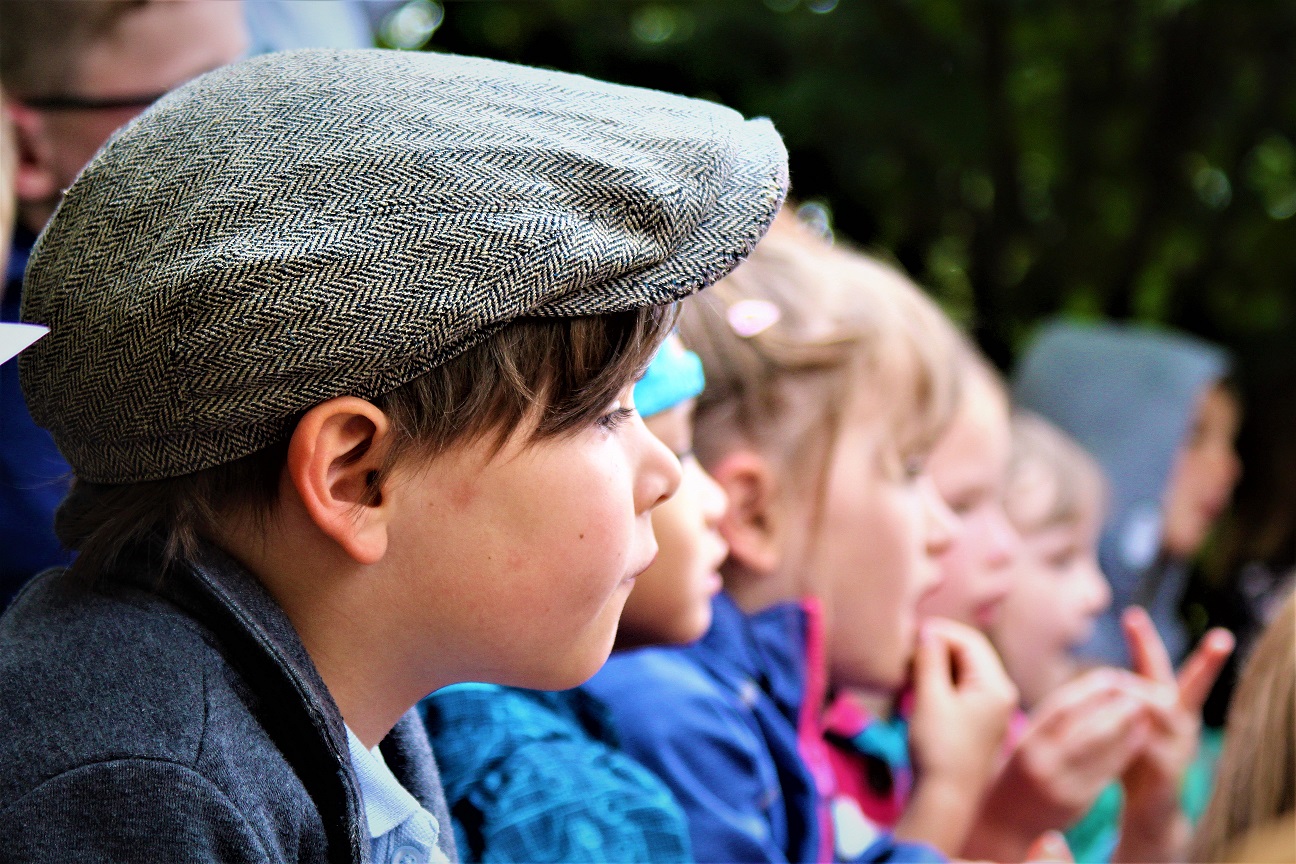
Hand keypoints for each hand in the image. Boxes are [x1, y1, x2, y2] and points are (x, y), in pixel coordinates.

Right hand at [908, 618, 1018, 791]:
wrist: (945, 798)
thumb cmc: (938, 748)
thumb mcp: (930, 698)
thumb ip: (930, 660)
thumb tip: (927, 631)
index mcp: (995, 686)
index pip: (969, 640)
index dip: (938, 632)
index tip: (908, 636)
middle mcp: (1000, 694)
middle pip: (969, 653)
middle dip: (936, 648)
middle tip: (905, 653)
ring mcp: (991, 709)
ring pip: (963, 671)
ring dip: (936, 665)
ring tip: (907, 671)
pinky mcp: (979, 721)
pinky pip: (961, 689)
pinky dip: (940, 683)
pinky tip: (917, 689)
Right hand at [961, 667, 1156, 860]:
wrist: (1001, 828)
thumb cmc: (1013, 781)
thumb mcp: (1019, 748)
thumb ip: (1046, 725)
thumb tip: (1085, 693)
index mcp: (1024, 743)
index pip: (1060, 707)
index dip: (1090, 689)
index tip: (1113, 677)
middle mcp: (1039, 762)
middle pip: (1083, 725)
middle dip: (1114, 704)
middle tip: (1137, 690)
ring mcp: (1059, 784)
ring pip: (1099, 748)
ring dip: (1126, 725)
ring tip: (1144, 709)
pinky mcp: (1076, 803)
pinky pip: (1107, 772)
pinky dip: (1126, 751)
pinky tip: (1139, 738)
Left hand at [1112, 607, 1233, 862]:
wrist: (1147, 811)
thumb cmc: (1134, 761)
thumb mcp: (1125, 725)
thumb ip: (1119, 704)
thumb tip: (1098, 676)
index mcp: (1165, 705)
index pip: (1153, 666)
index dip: (1144, 640)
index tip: (1133, 613)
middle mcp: (1180, 721)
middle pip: (1191, 684)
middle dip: (1210, 662)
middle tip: (1224, 638)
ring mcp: (1181, 744)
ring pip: (1165, 710)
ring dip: (1141, 697)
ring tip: (1115, 685)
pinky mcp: (1173, 770)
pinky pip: (1154, 745)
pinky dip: (1135, 734)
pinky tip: (1122, 728)